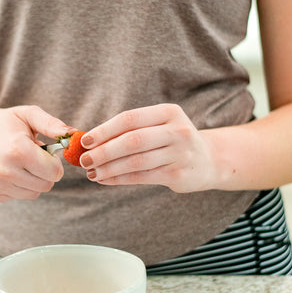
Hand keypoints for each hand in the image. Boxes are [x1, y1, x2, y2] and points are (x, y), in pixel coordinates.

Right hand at [0, 104, 73, 202]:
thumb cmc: (3, 124)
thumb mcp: (28, 115)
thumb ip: (53, 124)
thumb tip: (73, 135)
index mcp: (17, 149)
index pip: (54, 173)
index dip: (54, 164)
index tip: (46, 154)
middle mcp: (4, 170)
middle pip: (46, 185)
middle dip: (45, 173)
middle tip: (32, 158)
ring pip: (33, 194)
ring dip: (32, 180)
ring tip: (19, 163)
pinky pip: (17, 197)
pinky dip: (17, 186)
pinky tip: (7, 170)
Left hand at [79, 104, 216, 192]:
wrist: (207, 160)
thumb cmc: (171, 141)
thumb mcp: (158, 127)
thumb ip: (129, 131)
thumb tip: (89, 142)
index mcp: (168, 112)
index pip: (129, 119)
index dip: (104, 130)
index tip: (85, 141)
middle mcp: (177, 130)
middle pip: (132, 141)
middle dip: (104, 151)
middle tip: (84, 160)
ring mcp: (180, 153)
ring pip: (135, 162)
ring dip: (109, 169)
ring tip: (91, 173)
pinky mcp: (178, 174)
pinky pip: (142, 177)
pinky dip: (119, 179)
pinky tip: (105, 180)